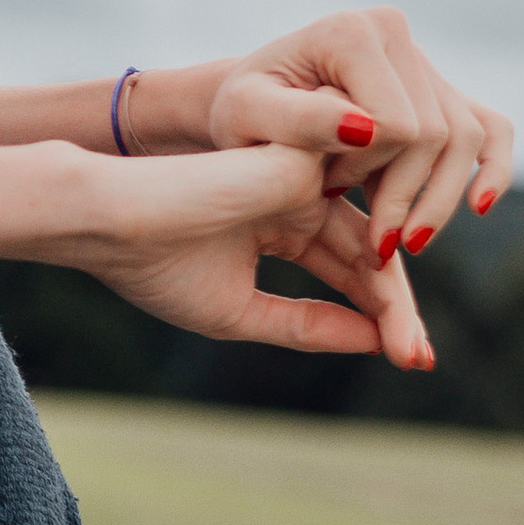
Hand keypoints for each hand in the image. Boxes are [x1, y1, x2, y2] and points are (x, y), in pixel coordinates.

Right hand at [81, 142, 433, 368]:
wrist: (108, 221)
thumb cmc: (154, 265)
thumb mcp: (238, 311)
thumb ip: (306, 325)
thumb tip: (373, 343)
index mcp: (282, 222)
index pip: (346, 270)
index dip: (375, 318)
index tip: (405, 363)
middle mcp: (301, 194)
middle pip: (369, 254)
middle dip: (395, 312)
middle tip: (416, 360)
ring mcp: (303, 174)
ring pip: (372, 235)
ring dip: (394, 295)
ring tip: (406, 347)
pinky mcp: (299, 160)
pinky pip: (359, 209)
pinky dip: (385, 254)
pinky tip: (393, 301)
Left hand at [194, 8, 513, 261]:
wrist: (250, 106)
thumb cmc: (241, 113)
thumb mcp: (247, 117)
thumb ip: (299, 120)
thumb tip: (366, 129)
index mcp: (350, 32)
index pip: (397, 121)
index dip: (367, 170)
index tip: (324, 187)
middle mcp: (395, 32)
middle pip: (436, 132)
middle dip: (402, 192)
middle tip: (364, 236)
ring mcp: (421, 59)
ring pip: (467, 138)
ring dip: (438, 199)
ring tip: (400, 241)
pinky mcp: (440, 89)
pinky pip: (492, 128)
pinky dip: (494, 168)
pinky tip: (480, 206)